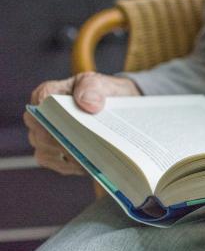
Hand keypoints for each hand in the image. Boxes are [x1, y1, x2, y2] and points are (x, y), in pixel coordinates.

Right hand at [23, 72, 139, 174]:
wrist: (117, 107)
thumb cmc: (103, 93)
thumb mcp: (102, 84)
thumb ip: (93, 88)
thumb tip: (87, 104)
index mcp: (50, 93)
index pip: (41, 100)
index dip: (52, 111)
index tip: (70, 120)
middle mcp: (42, 117)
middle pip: (40, 131)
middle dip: (59, 139)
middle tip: (81, 144)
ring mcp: (46, 138)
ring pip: (45, 151)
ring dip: (65, 155)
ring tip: (87, 158)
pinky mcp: (57, 154)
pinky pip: (56, 164)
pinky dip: (72, 166)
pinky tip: (88, 165)